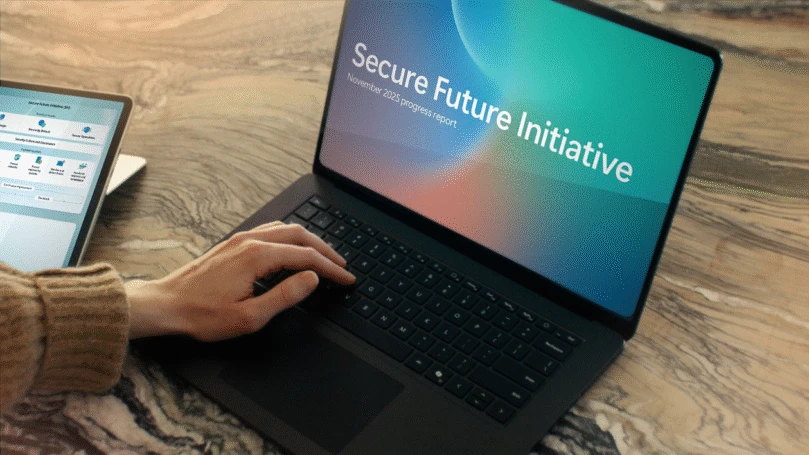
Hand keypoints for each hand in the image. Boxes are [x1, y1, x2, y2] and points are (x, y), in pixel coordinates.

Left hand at [126, 221, 354, 340]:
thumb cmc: (202, 315)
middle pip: (300, 236)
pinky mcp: (232, 243)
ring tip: (324, 257)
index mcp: (257, 257)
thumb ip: (285, 296)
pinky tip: (293, 248)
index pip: (306, 257)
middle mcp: (250, 241)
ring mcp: (240, 239)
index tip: (347, 278)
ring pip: (285, 229)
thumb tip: (311, 280)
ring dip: (309, 242)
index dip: (331, 268)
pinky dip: (291, 237)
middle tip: (342, 266)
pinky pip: (270, 231)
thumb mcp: (250, 316)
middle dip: (326, 250)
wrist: (165, 305)